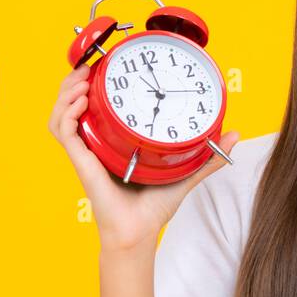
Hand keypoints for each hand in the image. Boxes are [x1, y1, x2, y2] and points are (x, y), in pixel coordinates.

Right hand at [47, 63, 238, 252]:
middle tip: (91, 65)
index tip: (106, 65)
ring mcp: (86, 152)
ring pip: (62, 114)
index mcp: (114, 141)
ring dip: (67, 92)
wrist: (140, 232)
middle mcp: (96, 143)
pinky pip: (65, 132)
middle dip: (75, 80)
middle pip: (72, 103)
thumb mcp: (185, 172)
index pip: (97, 105)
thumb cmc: (155, 207)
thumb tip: (234, 134)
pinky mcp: (82, 162)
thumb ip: (208, 156)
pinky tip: (81, 101)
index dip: (95, 83)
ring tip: (82, 80)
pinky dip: (67, 113)